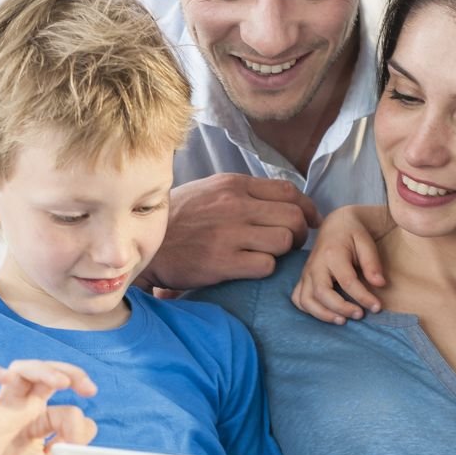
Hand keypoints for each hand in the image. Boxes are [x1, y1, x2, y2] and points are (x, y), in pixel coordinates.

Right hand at [0, 360, 98, 454]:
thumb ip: (72, 449)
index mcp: (39, 424)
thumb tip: (91, 424)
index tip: (80, 444)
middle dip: (70, 372)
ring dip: (43, 369)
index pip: (65, 406)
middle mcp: (21, 412)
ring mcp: (1, 411)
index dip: (79, 421)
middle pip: (45, 374)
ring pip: (19, 370)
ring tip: (61, 382)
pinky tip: (7, 377)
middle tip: (89, 389)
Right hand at [143, 174, 320, 290]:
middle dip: (300, 233)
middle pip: (294, 216)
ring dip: (283, 252)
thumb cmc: (177, 220)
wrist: (144, 244)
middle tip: (291, 244)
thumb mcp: (208, 192)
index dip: (308, 208)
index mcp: (233, 185)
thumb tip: (279, 200)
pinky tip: (252, 269)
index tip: (311, 221)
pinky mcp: (222, 262)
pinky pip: (266, 265)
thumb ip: (241, 193)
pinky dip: (266, 269)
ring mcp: (229, 233)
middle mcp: (234, 205)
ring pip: (285, 240)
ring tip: (270, 256)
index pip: (289, 191)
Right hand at [292, 204, 392, 322]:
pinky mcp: (303, 279)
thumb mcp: (366, 242)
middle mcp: (315, 265)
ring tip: (342, 320)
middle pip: (321, 293)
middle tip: (359, 315)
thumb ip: (372, 263)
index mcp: (332, 253)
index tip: (377, 307)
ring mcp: (306, 273)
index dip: (363, 297)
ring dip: (322, 314)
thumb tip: (380, 284)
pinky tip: (327, 314)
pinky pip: (299, 299)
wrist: (336, 224)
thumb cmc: (354, 233)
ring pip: (306, 299)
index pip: (347, 281)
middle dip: (340, 308)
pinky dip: (309, 310)